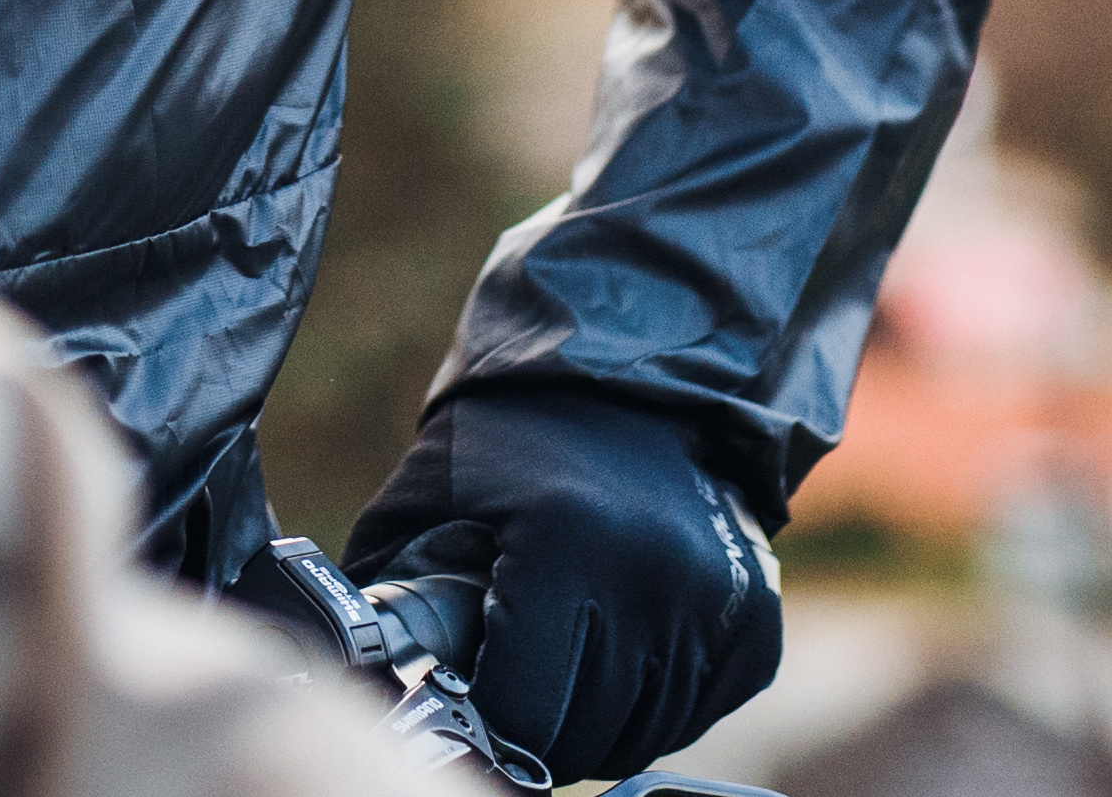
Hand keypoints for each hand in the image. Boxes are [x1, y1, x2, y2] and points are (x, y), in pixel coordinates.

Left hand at [343, 381, 782, 779]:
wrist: (642, 373)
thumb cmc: (515, 432)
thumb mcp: (432, 491)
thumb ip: (390, 584)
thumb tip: (356, 677)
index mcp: (568, 544)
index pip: (523, 711)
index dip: (484, 720)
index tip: (465, 703)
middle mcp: (655, 582)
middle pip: (583, 736)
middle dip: (536, 727)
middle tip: (508, 691)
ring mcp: (717, 607)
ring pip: (638, 736)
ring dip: (593, 723)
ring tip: (560, 663)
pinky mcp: (755, 626)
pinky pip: (692, 714)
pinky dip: (649, 705)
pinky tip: (615, 654)